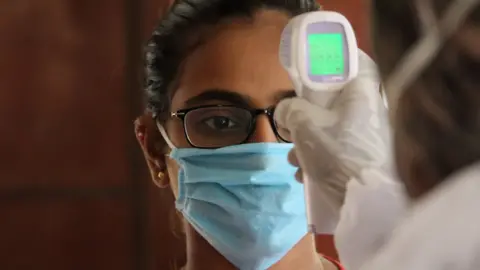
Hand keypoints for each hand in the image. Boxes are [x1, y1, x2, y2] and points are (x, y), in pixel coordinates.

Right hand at [275, 50, 393, 219]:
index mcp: (363, 93)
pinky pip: (337, 148)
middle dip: (308, 111)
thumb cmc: (338, 153)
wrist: (365, 202)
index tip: (315, 65)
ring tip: (293, 158)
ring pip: (332, 126)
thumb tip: (286, 110)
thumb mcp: (306, 125)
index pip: (356, 60)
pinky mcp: (365, 158)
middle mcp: (370, 111)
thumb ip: (290, 109)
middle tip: (293, 122)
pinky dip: (319, 157)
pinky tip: (304, 174)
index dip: (335, 57)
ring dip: (307, 139)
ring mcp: (369, 136)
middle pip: (336, 98)